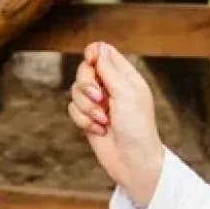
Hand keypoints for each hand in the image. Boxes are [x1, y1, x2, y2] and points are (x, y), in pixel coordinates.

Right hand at [68, 42, 166, 208]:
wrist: (133, 161)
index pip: (104, 53)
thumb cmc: (136, 126)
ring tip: (103, 120)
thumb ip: (108, 69)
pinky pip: (73, 109)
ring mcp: (98, 103)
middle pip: (84, 70)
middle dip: (87, 85)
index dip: (93, 54)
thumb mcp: (126, 92)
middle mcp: (111, 87)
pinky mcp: (88, 119)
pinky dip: (83, 120)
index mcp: (125, 76)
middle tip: (100, 98)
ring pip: (75, 91)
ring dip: (86, 107)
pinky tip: (99, 130)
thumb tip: (97, 47)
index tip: (91, 62)